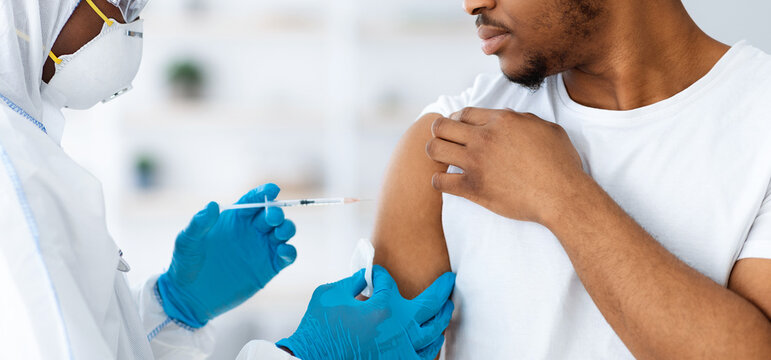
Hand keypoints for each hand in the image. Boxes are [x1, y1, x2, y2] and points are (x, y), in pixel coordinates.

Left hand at [157, 183, 296, 327]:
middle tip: (272, 217)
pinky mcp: (268, 268)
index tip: (272, 190)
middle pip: (273, 214)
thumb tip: (212, 205)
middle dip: (277, 212)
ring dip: (287, 228)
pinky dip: (290, 251)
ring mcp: (261, 249)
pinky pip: (286, 256)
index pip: (253, 201)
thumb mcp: (187, 242)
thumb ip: (199, 223)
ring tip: (280, 232)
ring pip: (284, 232)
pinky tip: (283, 251)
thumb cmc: (185, 264)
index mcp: (234, 219)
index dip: (264, 193)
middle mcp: (251, 231)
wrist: (190, 297)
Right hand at [277, 265, 455, 359]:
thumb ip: (351, 281)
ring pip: (434, 333)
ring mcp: (403, 351)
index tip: (376, 272)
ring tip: (446, 309)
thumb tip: (366, 276)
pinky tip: (434, 340)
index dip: (381, 274)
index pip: (389, 283)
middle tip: (449, 281)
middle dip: (442, 289)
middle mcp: (400, 328)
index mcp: (384, 307)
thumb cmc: (318, 330)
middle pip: (432, 304)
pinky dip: (432, 346)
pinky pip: (425, 357)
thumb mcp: (329, 295)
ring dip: (442, 318)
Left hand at [425, 107, 585, 223]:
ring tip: (444, 160)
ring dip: (436, 153)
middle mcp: (484, 138)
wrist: (561, 196)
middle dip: (440, 132)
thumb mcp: (546, 128)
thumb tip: (510, 119)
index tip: (456, 127)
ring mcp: (475, 163)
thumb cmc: (560, 163)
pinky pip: (440, 181)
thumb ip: (523, 120)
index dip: (456, 119)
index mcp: (501, 121)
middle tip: (446, 142)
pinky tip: (448, 182)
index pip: (464, 113)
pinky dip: (440, 181)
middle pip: (442, 127)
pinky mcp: (472, 187)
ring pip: (435, 149)